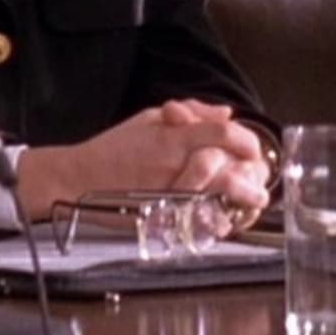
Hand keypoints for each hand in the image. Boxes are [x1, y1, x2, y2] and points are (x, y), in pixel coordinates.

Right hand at [18, 99, 268, 221]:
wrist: (76, 179)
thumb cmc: (111, 149)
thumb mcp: (147, 120)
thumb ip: (189, 113)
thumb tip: (226, 113)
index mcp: (171, 138)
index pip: (223, 133)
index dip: (246, 140)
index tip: (252, 149)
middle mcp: (174, 165)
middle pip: (229, 168)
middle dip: (251, 176)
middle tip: (259, 182)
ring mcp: (170, 194)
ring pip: (221, 199)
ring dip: (241, 201)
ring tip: (251, 202)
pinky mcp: (163, 217)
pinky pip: (202, 221)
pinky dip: (219, 220)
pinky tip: (226, 218)